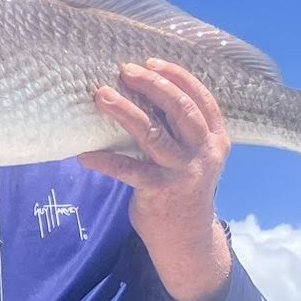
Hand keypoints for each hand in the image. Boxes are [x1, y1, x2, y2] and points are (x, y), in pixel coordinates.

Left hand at [75, 60, 232, 300]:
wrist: (187, 238)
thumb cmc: (183, 188)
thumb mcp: (194, 157)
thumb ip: (181, 131)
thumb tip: (144, 93)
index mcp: (216, 140)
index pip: (202, 99)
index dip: (178, 77)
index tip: (151, 62)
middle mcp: (203, 154)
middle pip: (180, 110)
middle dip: (152, 85)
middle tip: (125, 70)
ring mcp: (182, 173)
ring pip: (153, 135)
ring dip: (124, 112)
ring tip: (100, 96)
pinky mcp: (159, 192)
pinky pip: (128, 170)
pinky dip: (105, 161)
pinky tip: (84, 156)